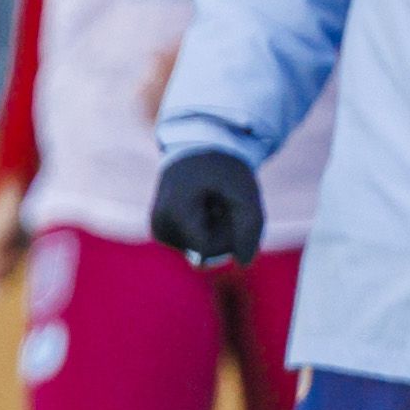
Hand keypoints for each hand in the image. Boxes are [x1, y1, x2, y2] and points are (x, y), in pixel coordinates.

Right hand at [148, 148, 264, 266]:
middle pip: (205, 253)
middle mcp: (160, 225)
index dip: (228, 234)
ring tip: (212, 201)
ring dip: (215, 230)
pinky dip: (206, 230)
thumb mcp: (244, 192)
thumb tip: (244, 263)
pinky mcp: (161, 231)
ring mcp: (158, 230)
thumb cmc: (223, 168)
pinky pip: (194, 247)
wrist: (198, 145)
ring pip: (200, 252)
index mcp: (174, 213)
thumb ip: (250, 227)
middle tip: (221, 200)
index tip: (229, 206)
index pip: (209, 250)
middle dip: (222, 231)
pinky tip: (203, 207)